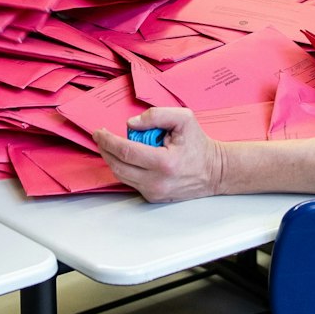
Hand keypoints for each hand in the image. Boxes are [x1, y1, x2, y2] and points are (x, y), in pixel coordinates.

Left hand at [92, 108, 225, 201]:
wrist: (215, 171)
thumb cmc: (199, 145)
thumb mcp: (184, 119)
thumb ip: (157, 115)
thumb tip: (131, 124)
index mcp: (164, 163)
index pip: (126, 151)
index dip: (108, 141)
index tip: (99, 132)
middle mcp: (157, 182)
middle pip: (118, 166)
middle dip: (105, 150)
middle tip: (101, 137)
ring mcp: (154, 192)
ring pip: (121, 176)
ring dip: (113, 159)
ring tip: (113, 145)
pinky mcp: (153, 197)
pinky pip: (131, 181)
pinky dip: (125, 168)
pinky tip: (129, 157)